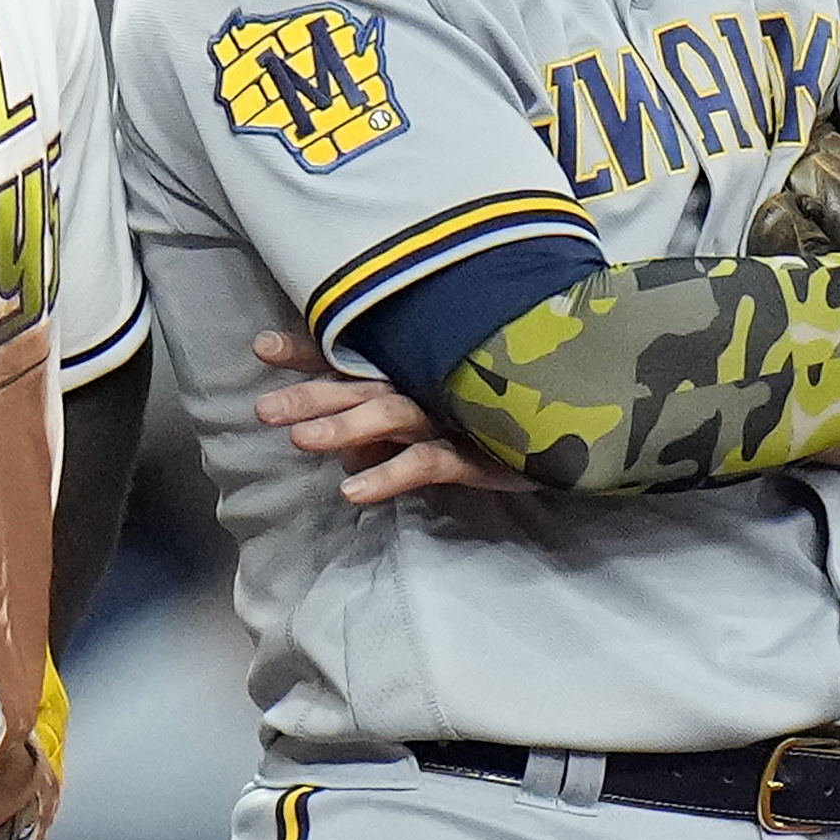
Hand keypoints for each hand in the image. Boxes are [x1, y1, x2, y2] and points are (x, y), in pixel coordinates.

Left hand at [250, 329, 533, 503]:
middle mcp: (425, 384)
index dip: (307, 352)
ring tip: (299, 441)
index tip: (260, 348)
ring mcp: (450, 414)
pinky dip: (389, 474)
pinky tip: (352, 491)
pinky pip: (426, 461)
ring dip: (343, 427)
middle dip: (310, 396)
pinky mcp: (476, 448)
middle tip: (263, 411)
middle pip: (359, 386)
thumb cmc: (493, 420)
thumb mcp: (429, 428)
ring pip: (389, 415)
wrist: (579, 425)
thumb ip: (382, 440)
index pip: (351, 358)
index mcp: (410, 371)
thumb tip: (342, 461)